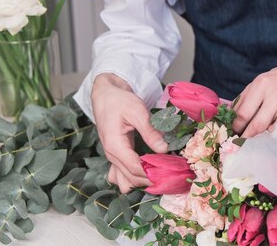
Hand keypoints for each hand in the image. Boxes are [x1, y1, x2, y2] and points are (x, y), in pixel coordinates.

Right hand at [91, 73, 167, 192]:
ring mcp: (112, 157)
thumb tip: (164, 149)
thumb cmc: (120, 101)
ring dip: (141, 181)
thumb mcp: (137, 111)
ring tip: (159, 171)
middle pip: (131, 179)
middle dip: (151, 178)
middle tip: (171, 171)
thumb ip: (150, 131)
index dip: (153, 173)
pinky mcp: (116, 156)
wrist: (105, 96)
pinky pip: (121, 176)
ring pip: (125, 181)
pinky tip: (148, 169)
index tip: (171, 170)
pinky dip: (134, 177)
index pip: (135, 169)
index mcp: (115, 145)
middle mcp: (112, 155)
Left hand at [233, 46, 276, 137]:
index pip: (243, 113)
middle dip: (249, 137)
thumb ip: (243, 100)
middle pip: (259, 123)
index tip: (234, 134)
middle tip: (245, 144)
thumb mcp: (258, 83)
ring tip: (269, 139)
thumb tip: (228, 119)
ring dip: (274, 136)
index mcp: (262, 85)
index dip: (236, 128)